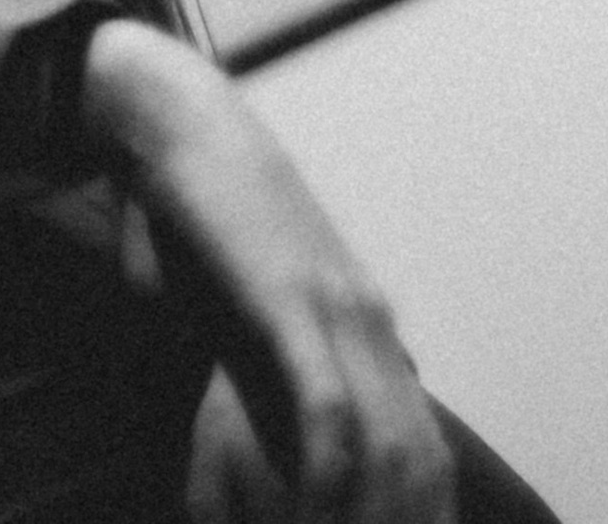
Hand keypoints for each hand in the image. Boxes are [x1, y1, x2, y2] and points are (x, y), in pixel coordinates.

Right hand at [81, 20, 453, 523]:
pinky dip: (328, 475)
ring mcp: (338, 308)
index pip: (427, 449)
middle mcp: (371, 322)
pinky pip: (330, 409)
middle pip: (422, 461)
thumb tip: (248, 406)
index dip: (424, 515)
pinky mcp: (293, 300)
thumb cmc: (200, 213)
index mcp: (366, 326)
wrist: (180, 124)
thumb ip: (266, 355)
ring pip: (389, 445)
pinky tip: (309, 515)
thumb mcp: (252, 297)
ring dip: (368, 518)